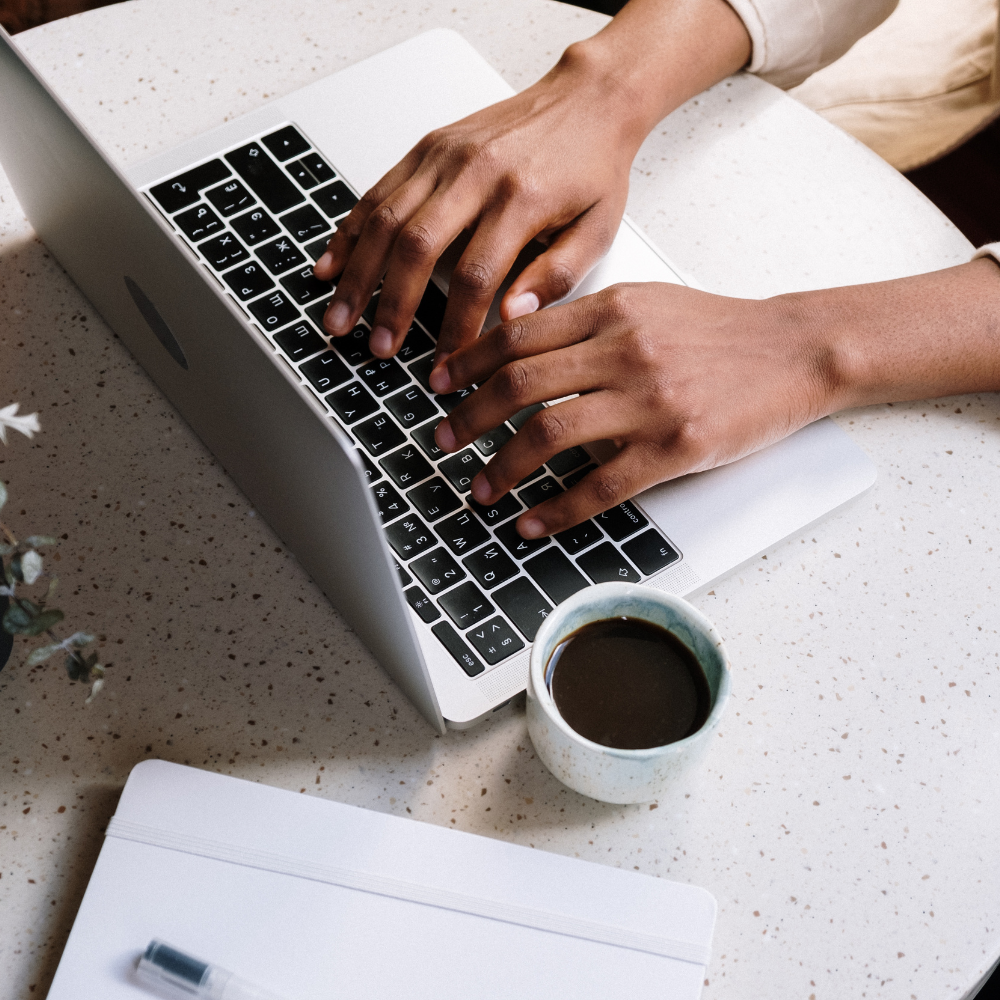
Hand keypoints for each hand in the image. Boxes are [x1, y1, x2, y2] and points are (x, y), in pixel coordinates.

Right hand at [312, 0, 751, 361]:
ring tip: (339, 316)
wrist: (589, 98)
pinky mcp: (429, 146)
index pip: (476, 277)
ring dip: (357, 273)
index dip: (454, 328)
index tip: (446, 365)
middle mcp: (477, 172)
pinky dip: (350, 229)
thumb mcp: (597, 229)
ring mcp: (446, 155)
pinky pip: (378, 190)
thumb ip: (556, 276)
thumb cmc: (594, 167)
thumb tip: (511, 317)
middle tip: (375, 347)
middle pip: (417, 245)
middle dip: (390, 304)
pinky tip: (332, 262)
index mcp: (522, 198)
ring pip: (385, 217)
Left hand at [429, 282, 842, 537]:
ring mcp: (650, 400)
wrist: (794, 350)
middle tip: (442, 438)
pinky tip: (532, 521)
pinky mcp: (675, 447)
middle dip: (468, 416)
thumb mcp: (649, 302)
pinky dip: (556, 509)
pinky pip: (599, 486)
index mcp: (612, 309)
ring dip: (502, 467)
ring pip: (549, 434)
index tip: (439, 383)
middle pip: (520, 383)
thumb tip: (520, 342)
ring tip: (480, 487)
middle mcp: (625, 350)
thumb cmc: (719, 331)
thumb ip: (587, 319)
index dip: (468, 361)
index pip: (518, 333)